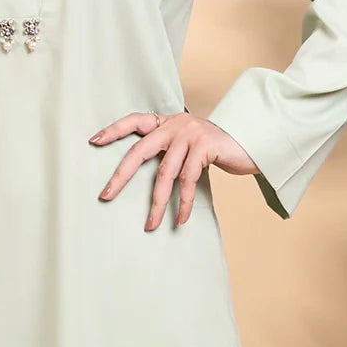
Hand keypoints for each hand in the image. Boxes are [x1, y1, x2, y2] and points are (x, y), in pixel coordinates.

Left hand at [89, 110, 258, 230]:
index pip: (134, 121)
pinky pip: (188, 180)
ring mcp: (190, 134)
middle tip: (106, 195)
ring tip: (150, 225)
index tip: (93, 141)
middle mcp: (176, 124)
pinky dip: (183, 202)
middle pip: (140, 150)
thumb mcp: (190, 144)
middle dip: (121, 176)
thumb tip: (144, 172)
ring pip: (165, 173)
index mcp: (168, 122)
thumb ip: (170, 150)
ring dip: (156, 203)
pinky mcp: (205, 146)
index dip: (114, 130)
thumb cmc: (218, 148)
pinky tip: (179, 219)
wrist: (253, 142)